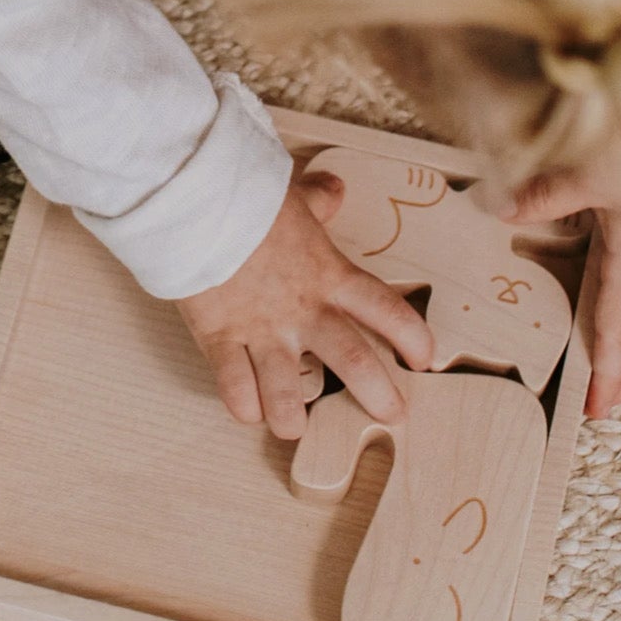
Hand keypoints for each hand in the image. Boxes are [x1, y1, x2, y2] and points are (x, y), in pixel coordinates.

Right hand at [176, 167, 434, 439]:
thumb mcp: (292, 197)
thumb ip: (318, 200)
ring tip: (297, 429)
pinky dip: (244, 406)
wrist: (194, 205)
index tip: (425, 358)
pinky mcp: (220, 339)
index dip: (413, 337)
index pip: (386, 311)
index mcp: (328, 275)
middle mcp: (302, 311)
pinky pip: (236, 389)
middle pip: (355, 363)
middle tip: (393, 415)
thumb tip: (333, 191)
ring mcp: (262, 331)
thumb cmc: (247, 198)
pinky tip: (248, 410)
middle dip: (380, 396)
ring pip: (288, 394)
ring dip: (294, 420)